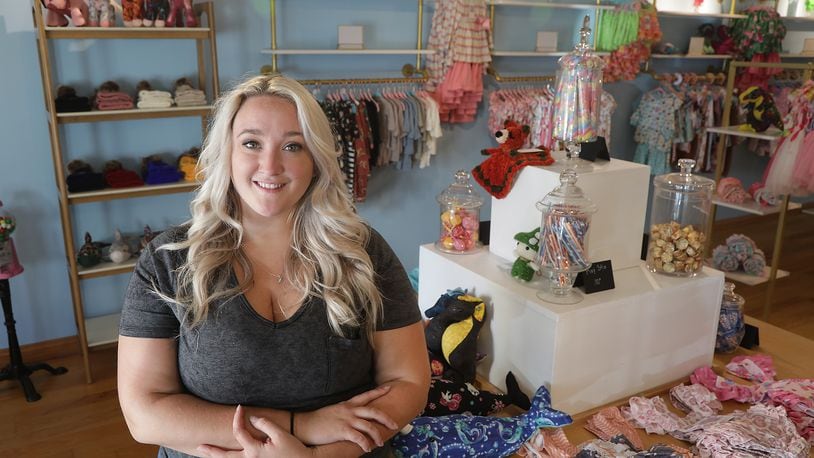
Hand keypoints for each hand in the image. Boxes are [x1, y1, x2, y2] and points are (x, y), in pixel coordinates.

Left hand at [197, 405, 313, 457]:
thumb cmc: (294, 450)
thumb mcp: (280, 434)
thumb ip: (265, 424)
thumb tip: (252, 418)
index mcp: (254, 451)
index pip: (239, 432)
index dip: (238, 418)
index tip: (239, 407)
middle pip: (225, 456)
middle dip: (212, 450)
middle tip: (199, 446)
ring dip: (218, 457)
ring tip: (207, 453)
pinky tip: (227, 456)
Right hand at [298, 385, 398, 452]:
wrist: (304, 424)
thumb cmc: (317, 420)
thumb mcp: (333, 411)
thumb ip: (345, 412)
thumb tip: (353, 417)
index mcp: (347, 404)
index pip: (366, 395)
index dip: (378, 392)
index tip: (389, 388)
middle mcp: (349, 410)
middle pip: (373, 411)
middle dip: (386, 418)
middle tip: (395, 424)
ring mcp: (346, 420)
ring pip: (369, 426)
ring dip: (377, 436)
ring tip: (380, 443)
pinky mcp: (342, 431)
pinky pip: (359, 438)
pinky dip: (366, 444)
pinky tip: (367, 449)